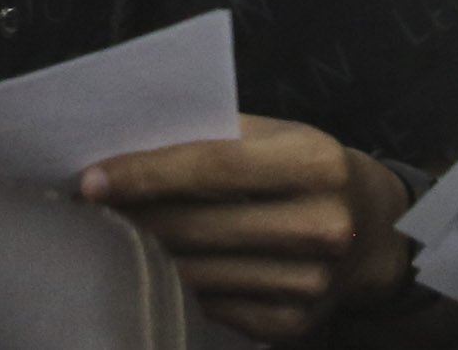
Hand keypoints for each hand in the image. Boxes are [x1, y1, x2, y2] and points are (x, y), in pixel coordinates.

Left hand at [80, 115, 413, 340]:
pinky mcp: (293, 323)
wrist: (377, 233)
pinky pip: (212, 305)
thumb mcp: (281, 135)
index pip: (212, 166)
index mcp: (316, 161)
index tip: (90, 179)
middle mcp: (320, 225)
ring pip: (198, 271)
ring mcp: (308, 282)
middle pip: (198, 224)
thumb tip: (129, 150)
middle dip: (133, 215)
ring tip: (106, 235)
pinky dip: (176, 286)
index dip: (146, 174)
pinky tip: (152, 268)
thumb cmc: (309, 169)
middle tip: (80, 208)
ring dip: (145, 253)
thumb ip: (219, 137)